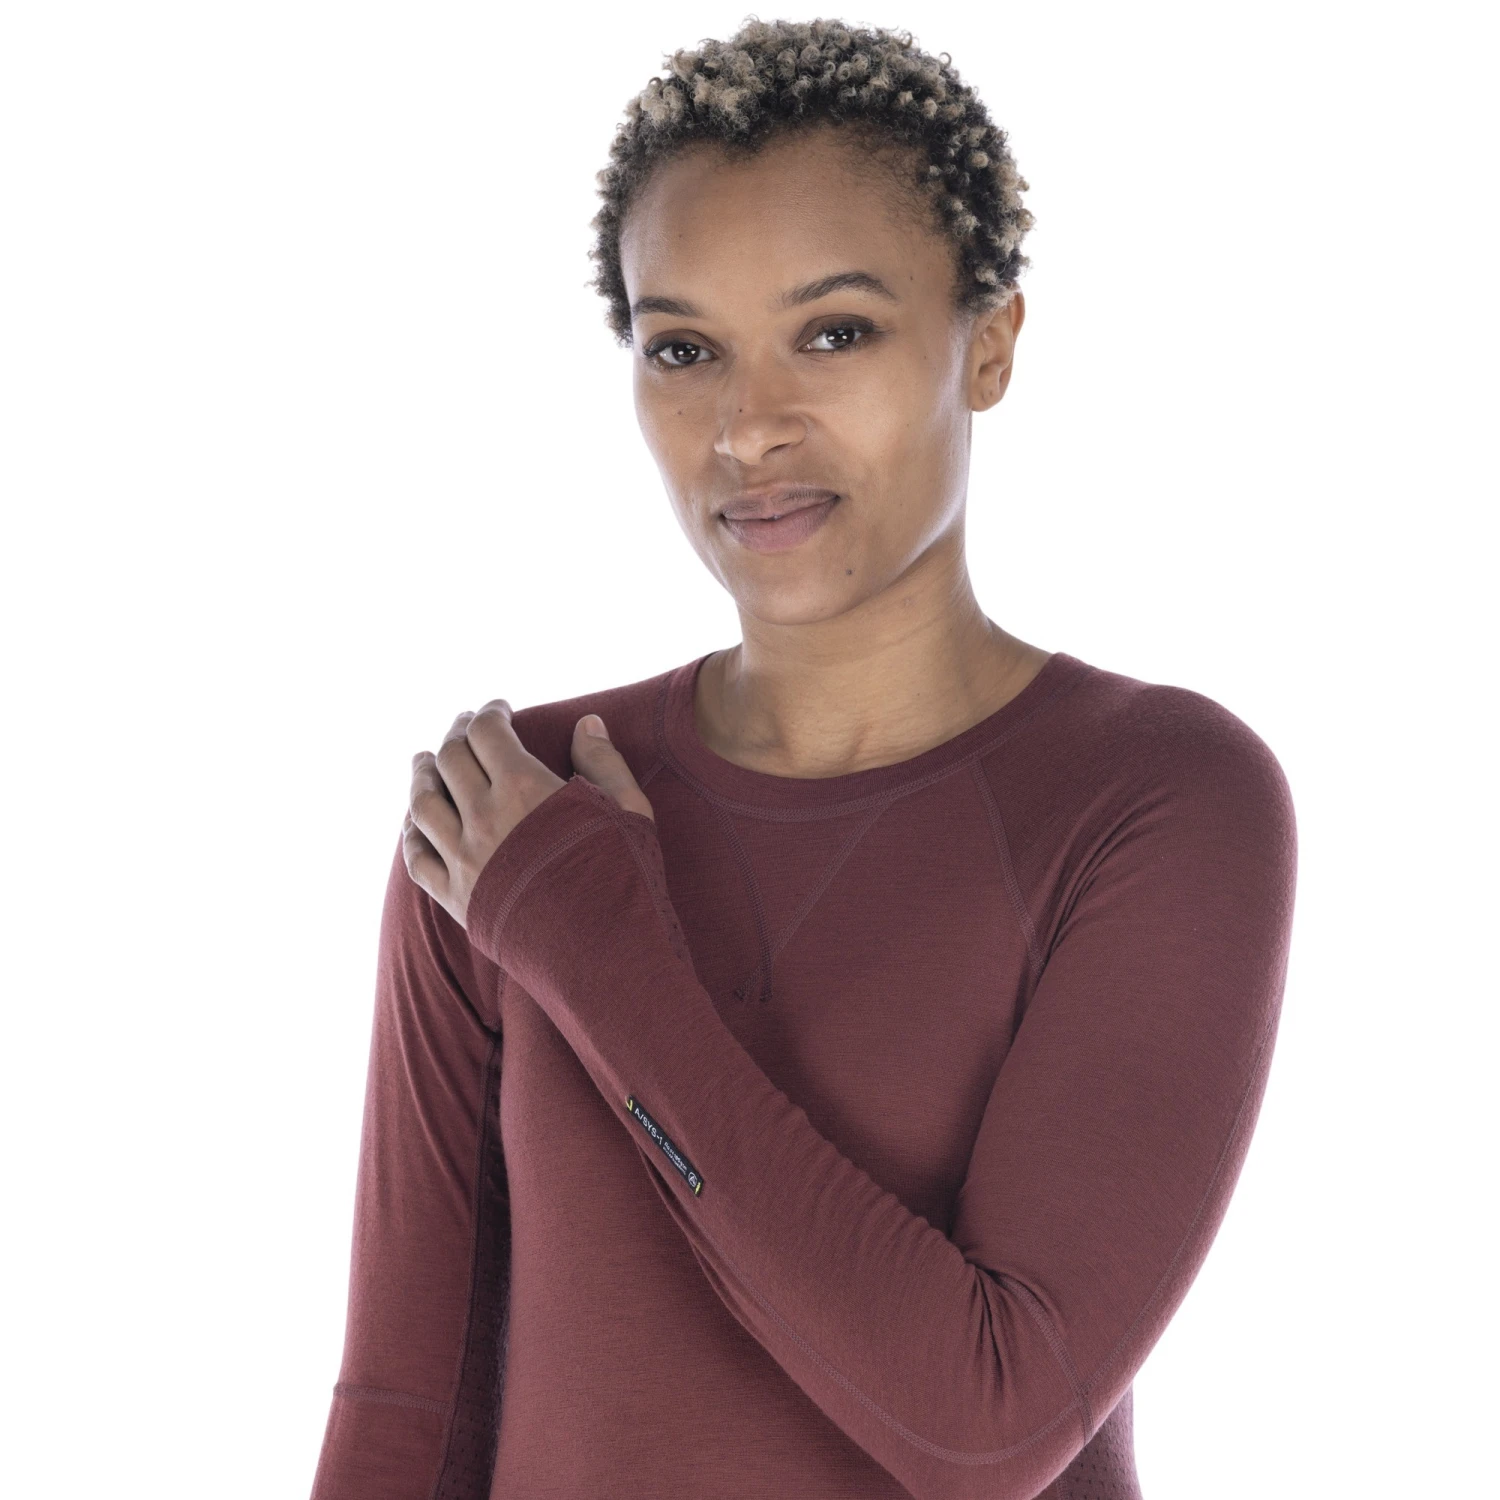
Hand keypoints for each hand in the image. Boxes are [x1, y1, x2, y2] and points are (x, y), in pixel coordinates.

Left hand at [403, 700, 653, 928]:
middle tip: (464, 727)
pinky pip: (417, 858)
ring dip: (422, 775)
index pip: (487, 732)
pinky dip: (411, 833)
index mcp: (523, 787)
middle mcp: (482, 817)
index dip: (490, 712)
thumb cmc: (626, 881)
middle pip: (449, 759)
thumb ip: (604, 763)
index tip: (498, 709)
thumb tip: (587, 723)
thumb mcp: (630, 812)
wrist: (605, 955)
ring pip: (422, 804)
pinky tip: (414, 823)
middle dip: (456, 734)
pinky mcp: (456, 898)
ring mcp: (463, 859)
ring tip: (424, 762)